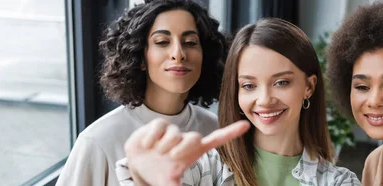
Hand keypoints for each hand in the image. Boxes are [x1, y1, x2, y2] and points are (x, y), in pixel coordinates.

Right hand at [124, 118, 249, 185]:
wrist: (137, 166)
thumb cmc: (159, 173)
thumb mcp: (170, 184)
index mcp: (194, 152)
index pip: (216, 139)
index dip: (231, 133)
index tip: (246, 126)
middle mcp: (185, 139)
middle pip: (194, 137)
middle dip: (182, 148)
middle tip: (171, 158)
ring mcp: (173, 131)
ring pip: (175, 133)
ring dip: (164, 146)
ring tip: (157, 152)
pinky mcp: (158, 125)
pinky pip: (159, 126)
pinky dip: (152, 138)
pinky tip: (147, 145)